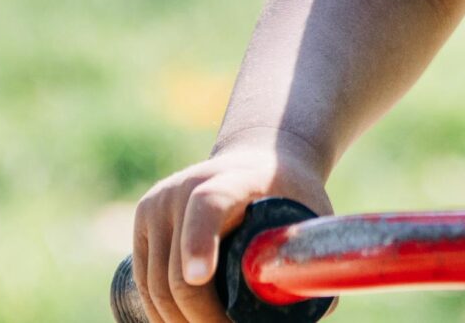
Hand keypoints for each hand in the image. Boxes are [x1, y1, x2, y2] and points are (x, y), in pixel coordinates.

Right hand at [131, 136, 332, 322]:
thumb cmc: (290, 193)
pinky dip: (161, 312)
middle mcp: (185, 186)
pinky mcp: (143, 218)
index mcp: (234, 178)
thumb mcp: (309, 214)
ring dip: (179, 322)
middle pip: (177, 268)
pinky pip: (144, 279)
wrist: (257, 158)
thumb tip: (322, 305)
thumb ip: (312, 258)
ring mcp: (158, 203)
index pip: (209, 205)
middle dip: (200, 318)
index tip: (199, 278)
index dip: (199, 243)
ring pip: (154, 284)